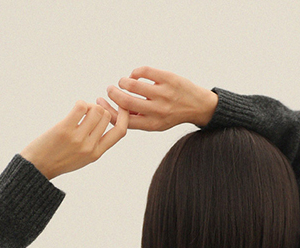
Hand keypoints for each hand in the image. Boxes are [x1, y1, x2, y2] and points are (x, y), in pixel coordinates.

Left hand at [20, 101, 128, 179]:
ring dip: (89, 105)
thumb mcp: (83, 157)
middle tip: (90, 108)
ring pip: (96, 109)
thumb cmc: (59, 159)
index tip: (121, 106)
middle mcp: (90, 146)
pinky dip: (80, 103)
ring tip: (81, 110)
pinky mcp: (65, 129)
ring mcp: (78, 138)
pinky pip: (81, 106)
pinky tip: (74, 109)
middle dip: (100, 109)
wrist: (37, 167)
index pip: (120, 131)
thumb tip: (102, 117)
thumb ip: (95, 143)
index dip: (124, 116)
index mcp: (97, 154)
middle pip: (106, 116)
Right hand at [96, 66, 217, 131]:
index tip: (100, 101)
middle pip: (125, 101)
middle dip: (112, 93)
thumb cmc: (172, 115)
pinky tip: (135, 75)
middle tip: (110, 89)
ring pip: (132, 84)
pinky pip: (144, 71)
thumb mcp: (156, 124)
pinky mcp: (168, 78)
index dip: (108, 110)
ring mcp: (163, 93)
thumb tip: (114, 110)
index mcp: (152, 124)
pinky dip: (135, 72)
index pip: (123, 120)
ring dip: (123, 81)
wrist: (199, 106)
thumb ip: (138, 119)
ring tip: (123, 82)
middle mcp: (157, 110)